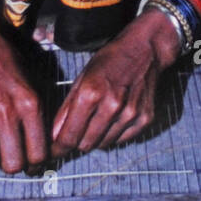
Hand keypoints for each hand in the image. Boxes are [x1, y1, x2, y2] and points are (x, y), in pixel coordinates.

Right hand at [0, 3, 46, 172]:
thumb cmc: (6, 63)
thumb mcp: (31, 85)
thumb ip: (36, 116)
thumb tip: (39, 149)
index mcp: (29, 105)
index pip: (38, 154)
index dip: (35, 163)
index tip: (30, 161)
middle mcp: (5, 113)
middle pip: (12, 166)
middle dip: (11, 164)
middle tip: (8, 155)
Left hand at [50, 7, 181, 155]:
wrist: (145, 50)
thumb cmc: (111, 60)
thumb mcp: (82, 78)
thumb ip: (67, 109)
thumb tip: (55, 136)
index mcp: (91, 93)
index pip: (69, 136)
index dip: (59, 147)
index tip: (56, 150)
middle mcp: (112, 106)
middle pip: (86, 145)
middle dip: (77, 141)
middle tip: (78, 130)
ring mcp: (130, 114)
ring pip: (103, 144)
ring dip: (97, 137)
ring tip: (99, 118)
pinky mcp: (144, 119)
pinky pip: (122, 140)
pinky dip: (114, 134)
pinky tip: (115, 117)